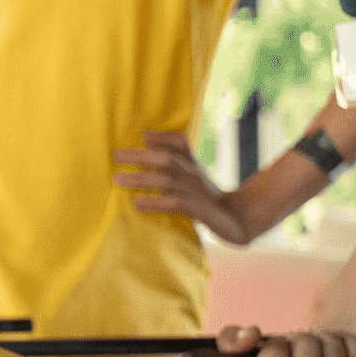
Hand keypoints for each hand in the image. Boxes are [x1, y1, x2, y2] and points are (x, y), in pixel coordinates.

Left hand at [114, 131, 250, 243]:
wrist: (238, 219)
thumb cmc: (206, 199)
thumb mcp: (192, 179)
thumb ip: (173, 168)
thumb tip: (142, 157)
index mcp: (192, 165)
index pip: (181, 143)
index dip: (163, 137)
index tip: (143, 136)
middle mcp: (194, 174)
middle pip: (167, 159)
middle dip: (140, 156)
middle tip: (117, 156)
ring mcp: (196, 191)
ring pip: (167, 180)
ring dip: (140, 179)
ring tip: (118, 179)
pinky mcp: (199, 209)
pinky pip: (175, 203)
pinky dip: (155, 202)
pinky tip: (138, 203)